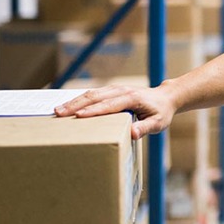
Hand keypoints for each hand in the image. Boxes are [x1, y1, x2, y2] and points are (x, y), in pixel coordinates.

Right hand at [54, 83, 177, 139]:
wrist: (165, 98)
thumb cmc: (161, 112)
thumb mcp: (158, 123)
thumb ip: (145, 128)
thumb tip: (132, 133)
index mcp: (132, 98)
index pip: (109, 105)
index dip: (93, 111)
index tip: (78, 116)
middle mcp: (122, 91)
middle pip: (96, 96)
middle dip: (76, 104)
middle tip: (59, 114)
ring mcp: (116, 89)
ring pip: (92, 93)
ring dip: (75, 101)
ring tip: (58, 110)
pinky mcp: (112, 91)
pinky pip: (94, 94)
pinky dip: (80, 99)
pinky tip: (69, 106)